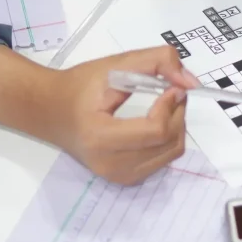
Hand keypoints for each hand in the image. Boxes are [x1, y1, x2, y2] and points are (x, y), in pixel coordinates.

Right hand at [0, 46, 197, 185]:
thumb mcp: (116, 64)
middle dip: (178, 114)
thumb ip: (157, 62)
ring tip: (163, 105)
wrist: (51, 111)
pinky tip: (155, 122)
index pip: (156, 130)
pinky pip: (162, 160)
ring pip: (171, 153)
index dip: (171, 106)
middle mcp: (110, 164)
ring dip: (176, 126)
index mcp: (101, 137)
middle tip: (172, 91)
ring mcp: (118, 176)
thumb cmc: (79, 86)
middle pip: (169, 143)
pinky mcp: (125, 179)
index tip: (171, 87)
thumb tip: (190, 83)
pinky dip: (167, 140)